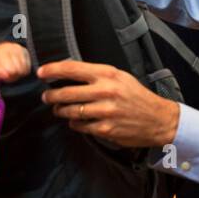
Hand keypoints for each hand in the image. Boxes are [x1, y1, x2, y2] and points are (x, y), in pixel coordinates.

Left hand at [0, 42, 30, 82]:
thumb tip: (6, 74)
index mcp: (1, 52)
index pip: (12, 70)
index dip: (8, 77)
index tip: (2, 76)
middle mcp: (12, 47)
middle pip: (19, 70)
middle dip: (13, 76)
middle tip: (5, 75)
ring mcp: (19, 48)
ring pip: (25, 68)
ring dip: (18, 74)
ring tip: (9, 72)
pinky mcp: (24, 50)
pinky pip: (28, 66)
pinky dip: (23, 70)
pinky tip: (15, 69)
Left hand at [37, 60, 179, 147]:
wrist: (158, 119)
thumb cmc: (137, 96)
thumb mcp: (119, 77)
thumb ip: (96, 74)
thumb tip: (69, 73)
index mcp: (108, 74)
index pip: (72, 68)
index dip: (53, 70)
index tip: (41, 72)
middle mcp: (105, 91)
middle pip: (66, 92)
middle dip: (51, 95)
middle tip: (46, 96)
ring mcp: (105, 111)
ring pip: (70, 111)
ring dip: (60, 110)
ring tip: (59, 108)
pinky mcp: (105, 129)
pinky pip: (80, 126)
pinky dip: (74, 123)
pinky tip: (75, 120)